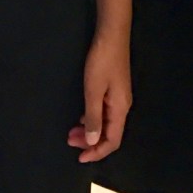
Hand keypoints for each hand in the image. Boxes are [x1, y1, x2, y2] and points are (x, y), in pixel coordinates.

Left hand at [67, 31, 131, 163]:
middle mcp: (122, 106)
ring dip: (90, 130)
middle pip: (110, 134)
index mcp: (120, 109)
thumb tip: (93, 141)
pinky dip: (92, 119)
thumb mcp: (93, 90)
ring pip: (106, 123)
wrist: (112, 34)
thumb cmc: (102, 62)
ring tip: (72, 131)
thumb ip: (93, 117)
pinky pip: (104, 112)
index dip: (97, 152)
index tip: (80, 157)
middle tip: (69, 141)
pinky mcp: (114, 89)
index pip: (113, 141)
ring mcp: (119, 97)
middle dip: (90, 142)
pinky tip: (81, 116)